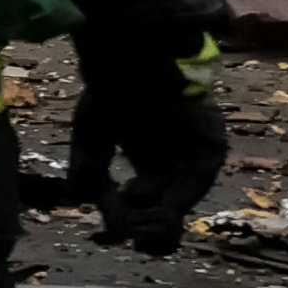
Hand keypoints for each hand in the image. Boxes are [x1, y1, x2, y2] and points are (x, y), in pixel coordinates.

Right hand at [70, 44, 224, 253]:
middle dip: (140, 227)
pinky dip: (166, 198)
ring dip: (151, 218)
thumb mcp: (90, 140)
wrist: (129, 61)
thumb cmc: (109, 93)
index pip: (149, 208)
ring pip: (181, 208)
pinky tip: (134, 191)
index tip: (110, 221)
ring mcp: (197, 159)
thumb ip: (89, 173)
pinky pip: (193, 187)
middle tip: (118, 224)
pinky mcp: (210, 150)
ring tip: (127, 213)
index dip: (129, 222)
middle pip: (166, 215)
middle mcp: (178, 165)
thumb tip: (77, 201)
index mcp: (153, 163)